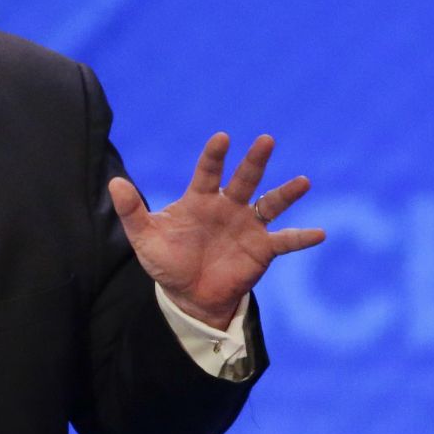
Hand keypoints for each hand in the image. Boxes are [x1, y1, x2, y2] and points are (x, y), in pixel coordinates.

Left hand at [107, 133, 323, 329]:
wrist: (187, 295)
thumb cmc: (166, 261)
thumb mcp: (144, 237)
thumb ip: (131, 210)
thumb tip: (113, 182)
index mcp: (200, 200)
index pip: (207, 172)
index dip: (214, 156)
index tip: (222, 138)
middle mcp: (228, 207)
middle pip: (244, 179)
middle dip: (254, 161)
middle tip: (265, 139)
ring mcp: (248, 226)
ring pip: (270, 204)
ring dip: (286, 193)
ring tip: (303, 181)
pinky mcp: (262, 249)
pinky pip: (285, 241)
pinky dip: (301, 238)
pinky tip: (320, 233)